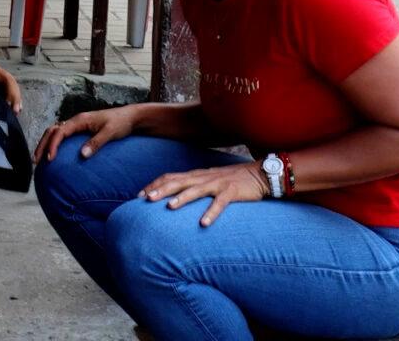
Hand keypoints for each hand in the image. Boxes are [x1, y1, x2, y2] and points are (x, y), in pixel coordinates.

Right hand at [33, 105, 140, 163]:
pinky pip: (62, 135)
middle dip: (42, 145)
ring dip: (46, 144)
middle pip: (52, 131)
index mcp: (80, 120)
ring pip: (55, 132)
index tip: (50, 159)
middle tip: (36, 161)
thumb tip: (82, 155)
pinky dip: (54, 143)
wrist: (130, 117)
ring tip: (40, 158)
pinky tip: (53, 154)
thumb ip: (96, 143)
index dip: (52, 145)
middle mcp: (76, 121)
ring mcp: (77, 125)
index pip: (60, 131)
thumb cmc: (121, 123)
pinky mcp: (81, 130)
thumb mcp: (110, 133)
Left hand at [141, 162, 270, 227]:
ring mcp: (217, 183)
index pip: (170, 177)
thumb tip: (176, 197)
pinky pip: (220, 203)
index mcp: (196, 175)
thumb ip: (194, 187)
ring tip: (169, 207)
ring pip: (196, 190)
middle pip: (178, 182)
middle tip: (145, 199)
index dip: (154, 185)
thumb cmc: (232, 180)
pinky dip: (211, 213)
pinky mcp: (231, 191)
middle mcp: (203, 177)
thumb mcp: (209, 181)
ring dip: (181, 198)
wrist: (259, 174)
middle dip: (161, 190)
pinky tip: (203, 224)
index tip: (139, 195)